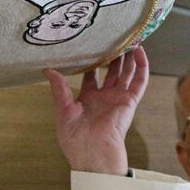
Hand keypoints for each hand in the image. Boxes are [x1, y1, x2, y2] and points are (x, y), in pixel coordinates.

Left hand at [44, 46, 148, 174]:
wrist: (92, 152)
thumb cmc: (75, 137)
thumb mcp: (63, 109)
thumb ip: (59, 88)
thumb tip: (48, 70)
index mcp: (88, 100)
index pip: (92, 76)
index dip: (92, 62)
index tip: (90, 46)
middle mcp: (105, 97)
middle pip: (112, 71)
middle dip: (113, 55)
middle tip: (113, 37)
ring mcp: (118, 98)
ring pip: (127, 72)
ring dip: (129, 56)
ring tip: (130, 38)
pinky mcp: (130, 101)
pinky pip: (139, 81)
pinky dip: (142, 66)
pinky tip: (140, 50)